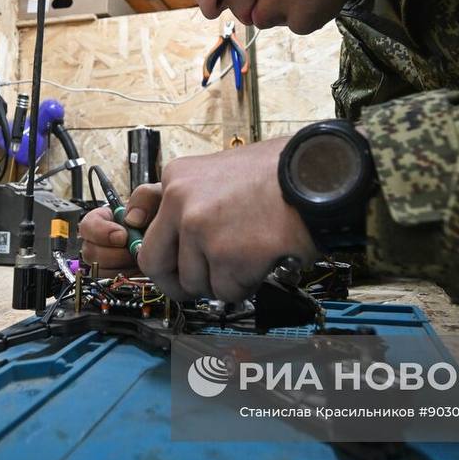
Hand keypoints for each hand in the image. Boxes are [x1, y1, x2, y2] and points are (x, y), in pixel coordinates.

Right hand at [79, 183, 161, 276]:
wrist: (177, 234)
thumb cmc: (165, 211)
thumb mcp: (158, 196)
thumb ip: (144, 197)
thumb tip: (131, 219)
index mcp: (106, 219)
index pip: (88, 225)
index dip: (100, 232)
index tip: (122, 235)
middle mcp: (103, 240)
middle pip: (90, 251)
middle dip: (113, 254)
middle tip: (133, 250)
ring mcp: (110, 261)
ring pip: (100, 270)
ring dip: (122, 266)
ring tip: (140, 257)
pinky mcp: (120, 276)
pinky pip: (114, 281)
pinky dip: (128, 276)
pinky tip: (141, 268)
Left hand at [140, 138, 316, 301]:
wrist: (318, 175)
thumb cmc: (279, 171)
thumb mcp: (222, 167)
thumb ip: (189, 194)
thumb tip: (147, 216)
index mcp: (177, 178)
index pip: (140, 220)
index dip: (154, 246)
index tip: (164, 259)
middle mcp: (182, 204)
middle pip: (155, 263)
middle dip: (175, 281)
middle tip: (195, 285)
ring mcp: (203, 232)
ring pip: (196, 283)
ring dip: (221, 281)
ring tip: (247, 258)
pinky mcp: (229, 258)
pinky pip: (227, 292)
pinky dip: (245, 286)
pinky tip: (262, 262)